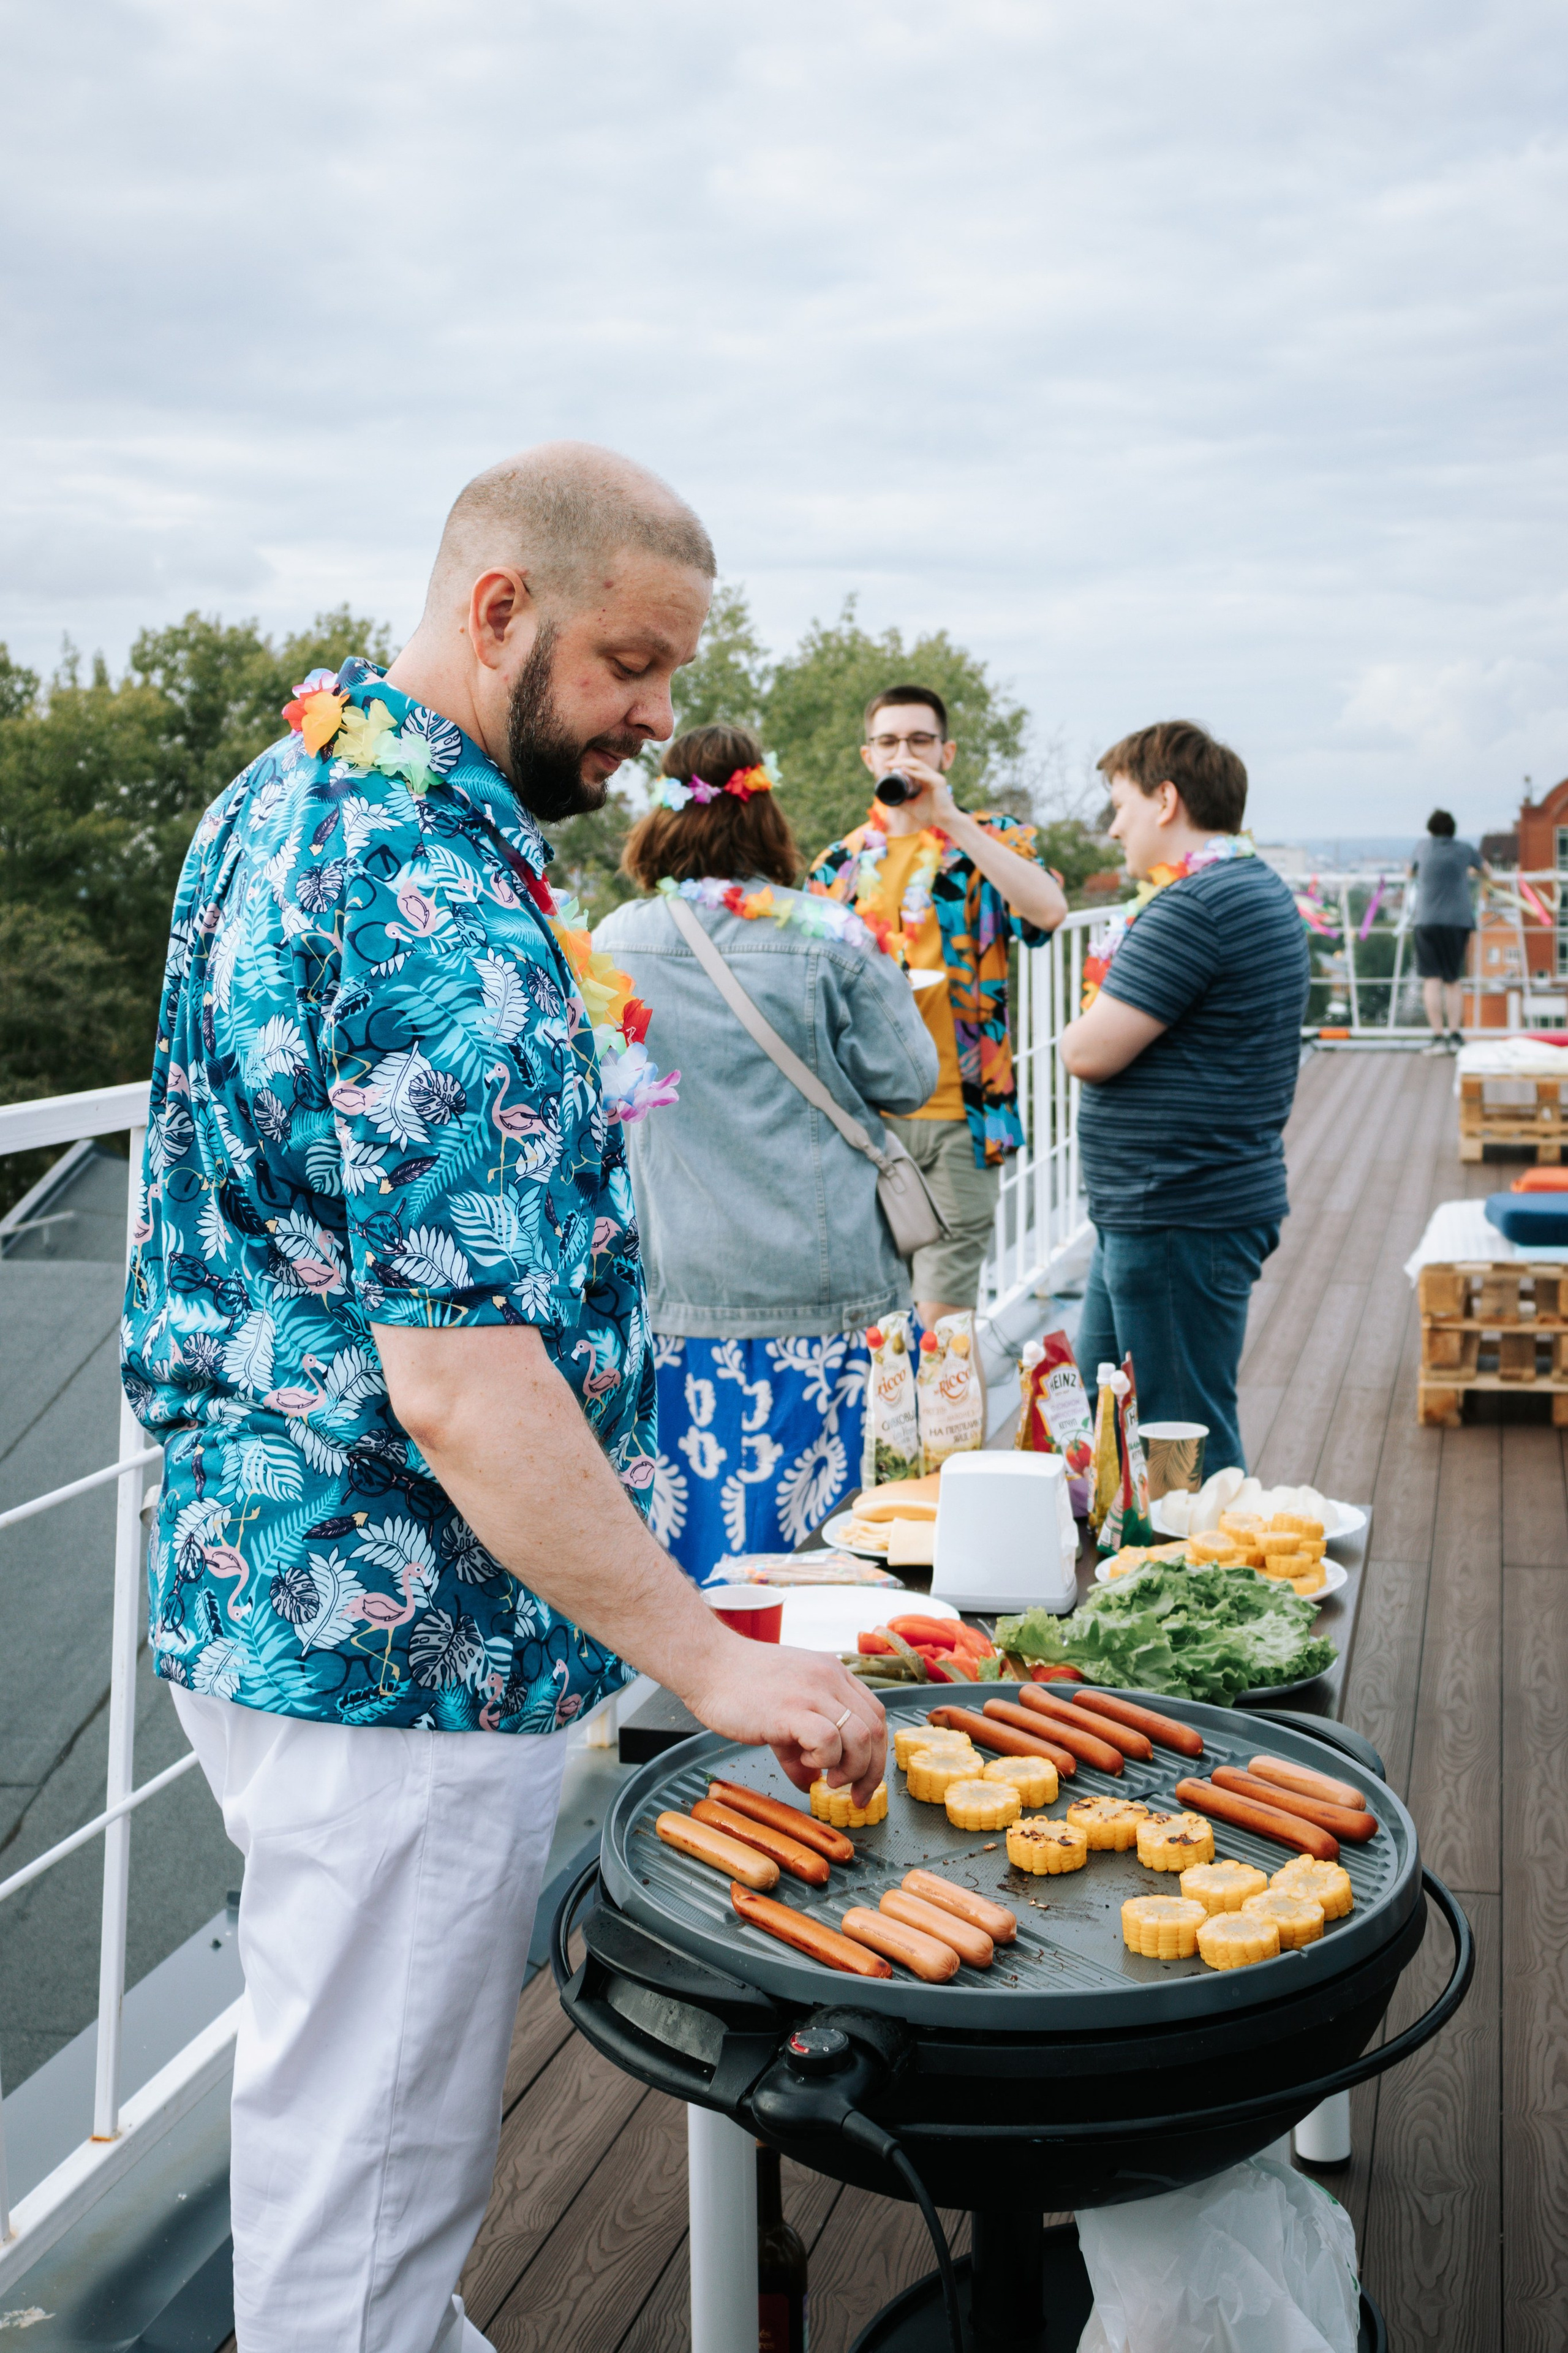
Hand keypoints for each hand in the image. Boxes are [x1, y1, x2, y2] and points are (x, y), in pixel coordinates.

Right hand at [679, 1628, 887, 1805]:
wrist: (706, 1664)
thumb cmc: (738, 1685)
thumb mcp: (782, 1709)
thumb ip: (799, 1744)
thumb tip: (809, 1781)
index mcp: (832, 1674)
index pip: (875, 1715)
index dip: (876, 1753)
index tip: (864, 1782)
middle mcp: (830, 1679)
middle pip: (876, 1729)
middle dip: (871, 1771)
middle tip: (854, 1795)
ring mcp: (812, 1691)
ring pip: (860, 1736)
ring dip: (852, 1769)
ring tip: (829, 1780)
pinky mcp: (790, 1709)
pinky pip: (828, 1739)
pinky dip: (825, 1760)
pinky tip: (807, 1764)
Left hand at [883, 751, 959, 830]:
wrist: (945, 821)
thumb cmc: (930, 813)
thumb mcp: (911, 806)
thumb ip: (901, 801)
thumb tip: (887, 800)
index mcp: (926, 778)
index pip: (912, 766)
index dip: (900, 764)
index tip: (887, 766)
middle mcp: (931, 775)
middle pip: (914, 762)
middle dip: (900, 761)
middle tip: (887, 764)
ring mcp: (936, 777)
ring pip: (918, 765)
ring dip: (904, 763)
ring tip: (892, 765)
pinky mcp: (939, 782)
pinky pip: (924, 775)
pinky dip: (913, 773)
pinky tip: (903, 770)